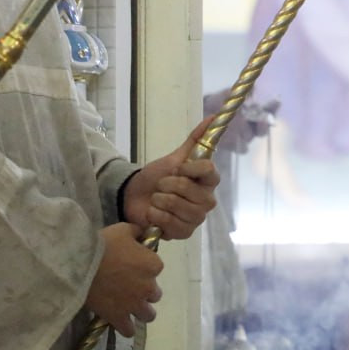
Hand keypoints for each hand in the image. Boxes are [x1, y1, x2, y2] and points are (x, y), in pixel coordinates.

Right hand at [85, 223, 163, 335]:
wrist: (80, 265)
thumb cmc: (103, 244)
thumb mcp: (123, 230)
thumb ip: (137, 232)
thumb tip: (142, 233)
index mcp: (153, 264)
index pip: (157, 267)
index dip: (145, 266)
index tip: (134, 265)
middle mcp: (148, 286)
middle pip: (154, 293)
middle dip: (144, 290)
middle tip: (129, 285)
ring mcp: (134, 304)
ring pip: (148, 314)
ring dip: (141, 310)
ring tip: (129, 306)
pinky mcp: (118, 317)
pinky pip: (129, 330)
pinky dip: (127, 327)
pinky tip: (121, 321)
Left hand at [122, 117, 219, 238]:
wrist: (135, 197)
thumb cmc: (157, 177)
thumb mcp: (174, 157)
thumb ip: (196, 139)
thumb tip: (213, 117)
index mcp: (208, 180)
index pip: (208, 171)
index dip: (189, 169)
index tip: (176, 168)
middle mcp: (207, 199)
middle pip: (189, 190)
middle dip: (167, 185)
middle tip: (161, 186)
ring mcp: (197, 218)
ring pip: (178, 206)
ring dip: (159, 201)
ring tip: (156, 200)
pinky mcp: (185, 233)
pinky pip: (170, 223)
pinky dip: (156, 216)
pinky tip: (154, 214)